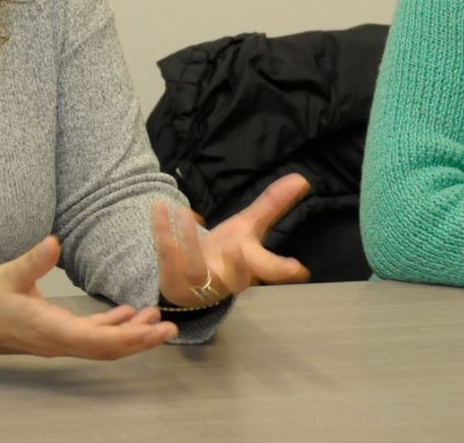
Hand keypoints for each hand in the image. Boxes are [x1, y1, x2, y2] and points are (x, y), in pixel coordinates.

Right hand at [0, 236, 176, 357]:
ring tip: (156, 318)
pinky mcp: (53, 333)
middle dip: (139, 340)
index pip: (97, 342)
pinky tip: (127, 314)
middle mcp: (57, 341)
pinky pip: (88, 336)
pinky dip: (111, 328)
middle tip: (170, 328)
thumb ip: (32, 260)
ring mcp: (56, 340)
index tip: (154, 332)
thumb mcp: (6, 276)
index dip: (129, 338)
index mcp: (49, 329)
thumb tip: (53, 241)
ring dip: (128, 334)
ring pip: (100, 344)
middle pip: (106, 349)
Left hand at [151, 173, 311, 307]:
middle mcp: (225, 278)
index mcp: (249, 268)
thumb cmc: (225, 254)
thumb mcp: (248, 228)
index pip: (268, 269)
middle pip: (236, 276)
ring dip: (189, 241)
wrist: (187, 283)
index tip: (297, 269)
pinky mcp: (172, 276)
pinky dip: (162, 231)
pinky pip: (166, 255)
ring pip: (195, 267)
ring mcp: (197, 281)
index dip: (282, 270)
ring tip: (184, 213)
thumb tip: (301, 179)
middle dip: (238, 264)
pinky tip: (161, 208)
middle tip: (237, 246)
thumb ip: (272, 206)